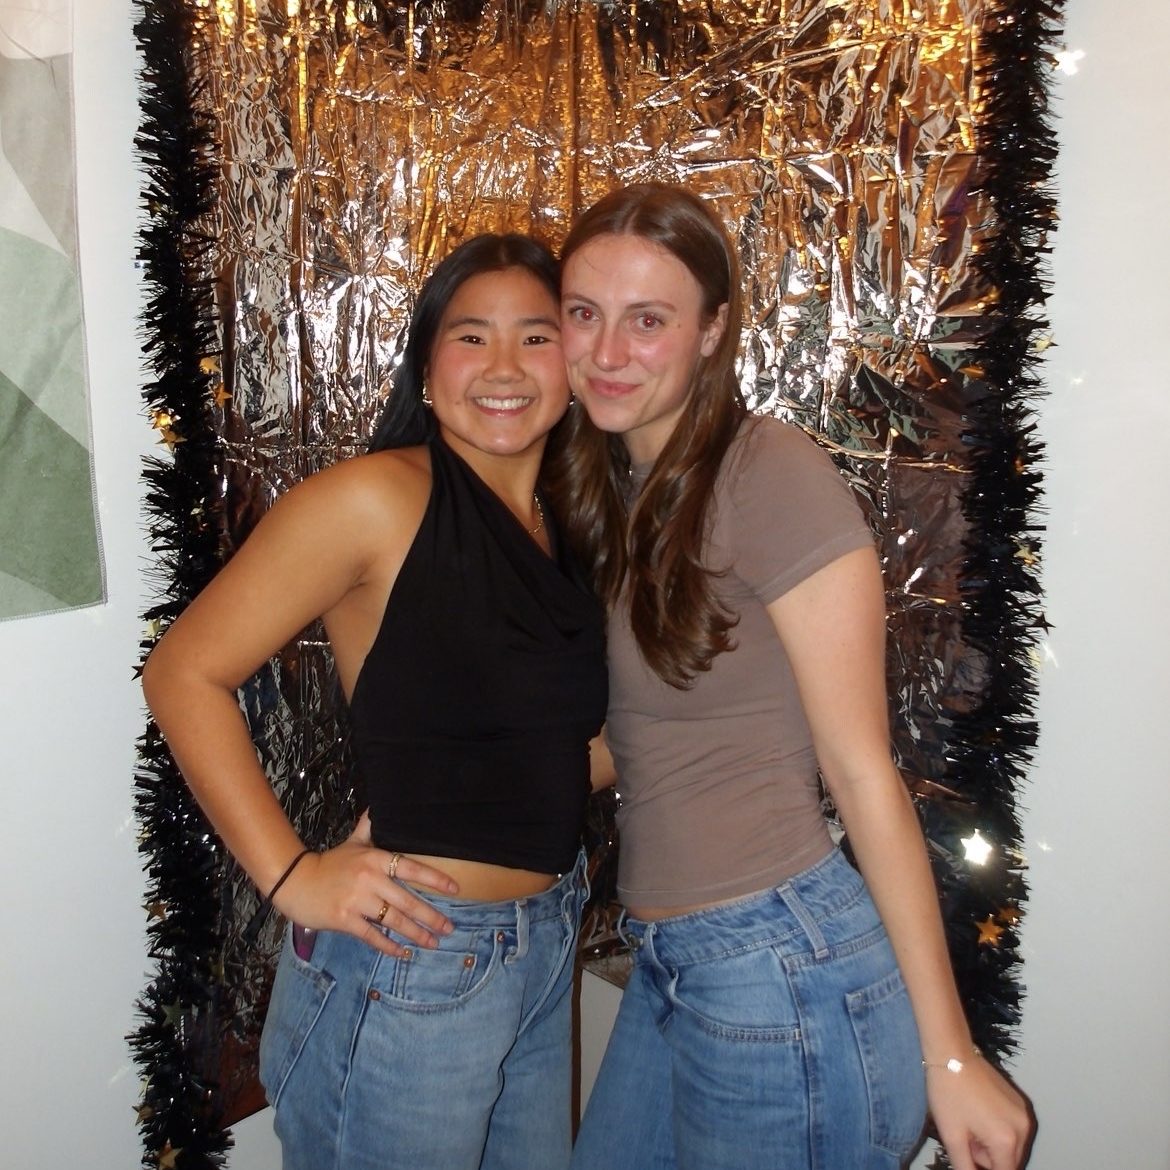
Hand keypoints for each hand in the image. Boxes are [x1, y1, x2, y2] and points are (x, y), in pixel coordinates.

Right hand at [272, 812, 458, 956]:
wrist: (295, 881)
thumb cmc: (329, 864)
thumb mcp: (351, 843)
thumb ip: (368, 827)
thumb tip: (377, 807)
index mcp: (375, 858)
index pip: (412, 868)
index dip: (435, 879)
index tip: (455, 889)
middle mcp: (370, 879)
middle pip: (407, 900)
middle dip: (431, 916)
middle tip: (449, 928)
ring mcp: (357, 901)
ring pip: (394, 920)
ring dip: (416, 934)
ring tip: (433, 942)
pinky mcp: (345, 920)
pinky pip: (373, 936)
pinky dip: (389, 946)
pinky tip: (403, 953)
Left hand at [929, 1054, 1034, 1169]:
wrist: (952, 1054)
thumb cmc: (949, 1093)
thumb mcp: (952, 1137)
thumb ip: (966, 1167)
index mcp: (1006, 1140)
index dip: (984, 1169)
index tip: (969, 1155)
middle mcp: (1022, 1128)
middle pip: (1010, 1162)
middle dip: (988, 1158)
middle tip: (966, 1138)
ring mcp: (1023, 1114)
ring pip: (1012, 1147)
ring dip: (993, 1145)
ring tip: (970, 1125)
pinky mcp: (1020, 1103)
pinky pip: (1014, 1130)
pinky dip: (999, 1131)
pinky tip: (979, 1115)